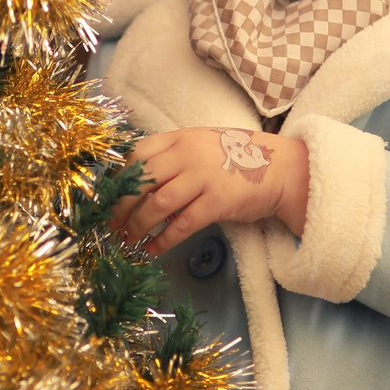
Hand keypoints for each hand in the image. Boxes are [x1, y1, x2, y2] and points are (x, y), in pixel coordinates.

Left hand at [112, 127, 309, 255]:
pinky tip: (153, 250)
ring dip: (138, 226)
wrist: (281, 168)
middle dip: (120, 207)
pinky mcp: (217, 202)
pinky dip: (163, 241)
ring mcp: (202, 178)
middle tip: (112, 225)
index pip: (136, 155)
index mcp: (179, 138)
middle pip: (140, 182)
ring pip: (157, 205)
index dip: (119, 178)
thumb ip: (173, 156)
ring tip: (128, 240)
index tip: (109, 197)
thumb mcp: (201, 145)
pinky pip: (181, 225)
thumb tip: (139, 181)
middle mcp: (187, 155)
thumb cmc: (238, 158)